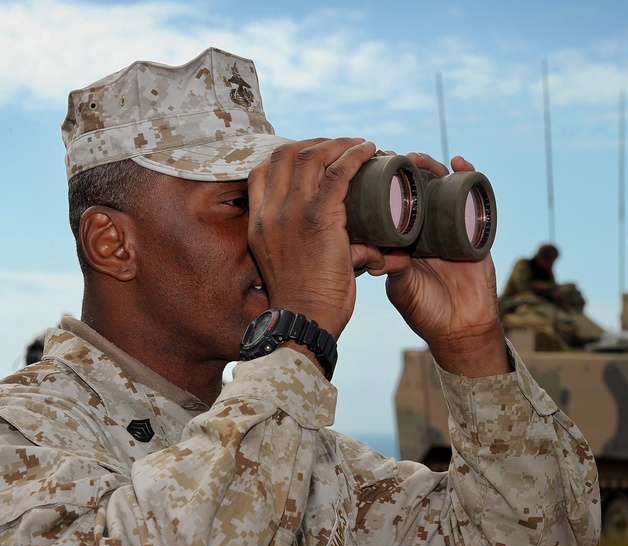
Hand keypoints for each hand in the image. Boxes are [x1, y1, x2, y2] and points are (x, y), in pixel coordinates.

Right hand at [247, 138, 383, 337]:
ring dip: (339, 144)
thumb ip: (320, 249)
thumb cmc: (307, 303)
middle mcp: (270, 212)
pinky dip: (354, 155)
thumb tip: (365, 246)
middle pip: (285, 154)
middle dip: (315, 143)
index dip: (288, 155)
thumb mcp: (295, 267)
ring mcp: (292, 212)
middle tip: (341, 146)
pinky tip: (369, 150)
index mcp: (258, 223)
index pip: (260, 171)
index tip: (314, 155)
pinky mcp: (319, 217)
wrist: (305, 321)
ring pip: (312, 156)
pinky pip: (337, 172)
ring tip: (361, 145)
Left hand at [366, 153, 509, 376]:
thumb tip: (379, 256)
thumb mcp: (401, 288)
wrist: (460, 330)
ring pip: (444, 189)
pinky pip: (475, 200)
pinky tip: (460, 162)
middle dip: (408, 171)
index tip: (372, 170)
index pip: (394, 205)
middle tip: (395, 157)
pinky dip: (470, 178)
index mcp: (406, 240)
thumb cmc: (426, 311)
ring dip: (433, 168)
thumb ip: (393, 270)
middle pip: (418, 190)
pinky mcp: (478, 231)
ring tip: (419, 158)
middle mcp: (428, 230)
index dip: (385, 186)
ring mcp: (454, 228)